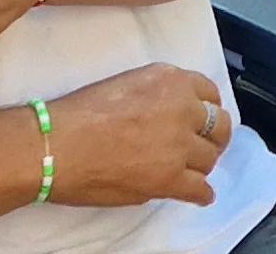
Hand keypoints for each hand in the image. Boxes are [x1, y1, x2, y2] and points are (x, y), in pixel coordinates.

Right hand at [45, 63, 233, 207]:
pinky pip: (199, 189)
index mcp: (169, 80)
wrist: (56, 145)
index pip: (208, 92)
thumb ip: (157, 96)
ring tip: (192, 171)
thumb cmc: (77, 114)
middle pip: (218, 125)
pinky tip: (198, 195)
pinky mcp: (169, 179)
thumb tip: (169, 117)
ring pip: (209, 159)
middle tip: (206, 145)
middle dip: (214, 136)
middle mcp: (182, 109)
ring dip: (201, 165)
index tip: (204, 117)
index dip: (207, 108)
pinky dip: (200, 194)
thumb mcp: (126, 83)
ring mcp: (178, 146)